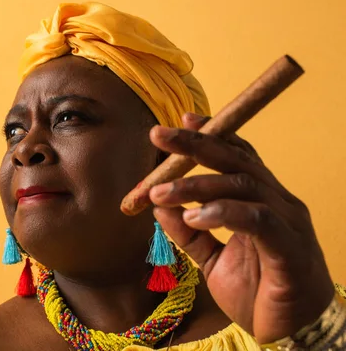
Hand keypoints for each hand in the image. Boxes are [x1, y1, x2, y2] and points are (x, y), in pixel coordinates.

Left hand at [148, 112, 334, 343]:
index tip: (181, 120)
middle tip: (158, 135)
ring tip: (160, 193)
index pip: (238, 156)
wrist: (288, 336)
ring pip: (242, 186)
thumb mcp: (212, 258)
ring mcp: (288, 224)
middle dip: (196, 144)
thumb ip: (189, 232)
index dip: (211, 135)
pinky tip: (196, 217)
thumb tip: (159, 205)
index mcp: (262, 201)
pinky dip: (224, 213)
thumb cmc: (257, 292)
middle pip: (237, 161)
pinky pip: (257, 220)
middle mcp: (278, 203)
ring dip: (196, 186)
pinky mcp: (291, 249)